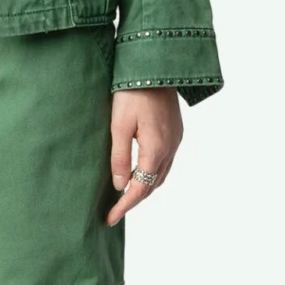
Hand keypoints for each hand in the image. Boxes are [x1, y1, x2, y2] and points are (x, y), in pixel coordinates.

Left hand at [105, 87, 182, 225]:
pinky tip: (140, 173)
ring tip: (124, 196)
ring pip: (161, 175)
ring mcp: (176, 140)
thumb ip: (119, 157)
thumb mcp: (119, 125)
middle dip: (134, 201)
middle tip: (114, 211)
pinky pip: (165, 162)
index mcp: (156, 150)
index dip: (124, 206)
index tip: (109, 219)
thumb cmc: (132, 92)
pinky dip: (152, 174)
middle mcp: (170, 149)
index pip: (139, 189)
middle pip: (153, 186)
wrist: (156, 66)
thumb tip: (119, 186)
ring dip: (144, 188)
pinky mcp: (175, 132)